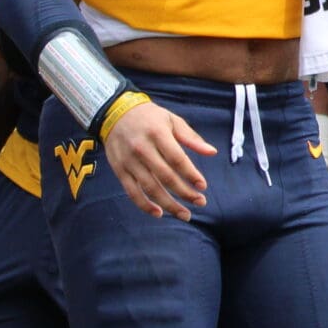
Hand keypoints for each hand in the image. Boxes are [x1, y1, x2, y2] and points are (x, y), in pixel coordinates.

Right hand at [103, 100, 216, 219]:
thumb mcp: (172, 120)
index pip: (177, 159)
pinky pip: (132, 192)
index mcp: (158, 134)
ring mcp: (129, 161)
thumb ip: (192, 138)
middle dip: (184, 193)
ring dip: (168, 204)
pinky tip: (159, 213)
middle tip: (200, 202)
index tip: (203, 186)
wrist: (115, 113)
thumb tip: (212, 152)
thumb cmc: (150, 117)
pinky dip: (145, 205)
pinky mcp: (120, 170)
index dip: (191, 174)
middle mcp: (142, 149)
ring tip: (184, 214)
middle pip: (165, 177)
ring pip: (150, 188)